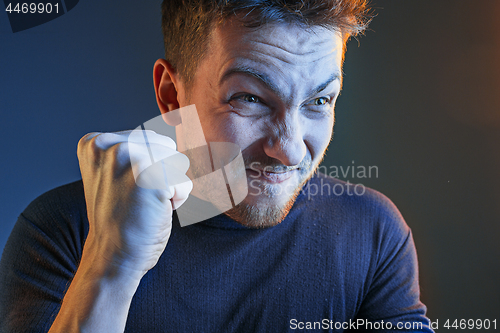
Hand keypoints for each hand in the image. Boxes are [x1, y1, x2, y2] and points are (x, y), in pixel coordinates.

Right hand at [77, 130, 191, 278]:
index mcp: (95, 142)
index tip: (126, 190)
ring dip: (170, 187)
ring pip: (178, 163)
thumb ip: (133, 149)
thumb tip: (178, 122)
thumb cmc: (121, 218)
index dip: (149, 168)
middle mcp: (109, 145)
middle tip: (138, 199)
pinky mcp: (149, 177)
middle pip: (167, 147)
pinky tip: (155, 212)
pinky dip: (177, 201)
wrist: (112, 258)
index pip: (150, 139)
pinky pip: (185, 183)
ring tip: (145, 205)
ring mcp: (127, 159)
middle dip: (162, 175)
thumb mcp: (116, 173)